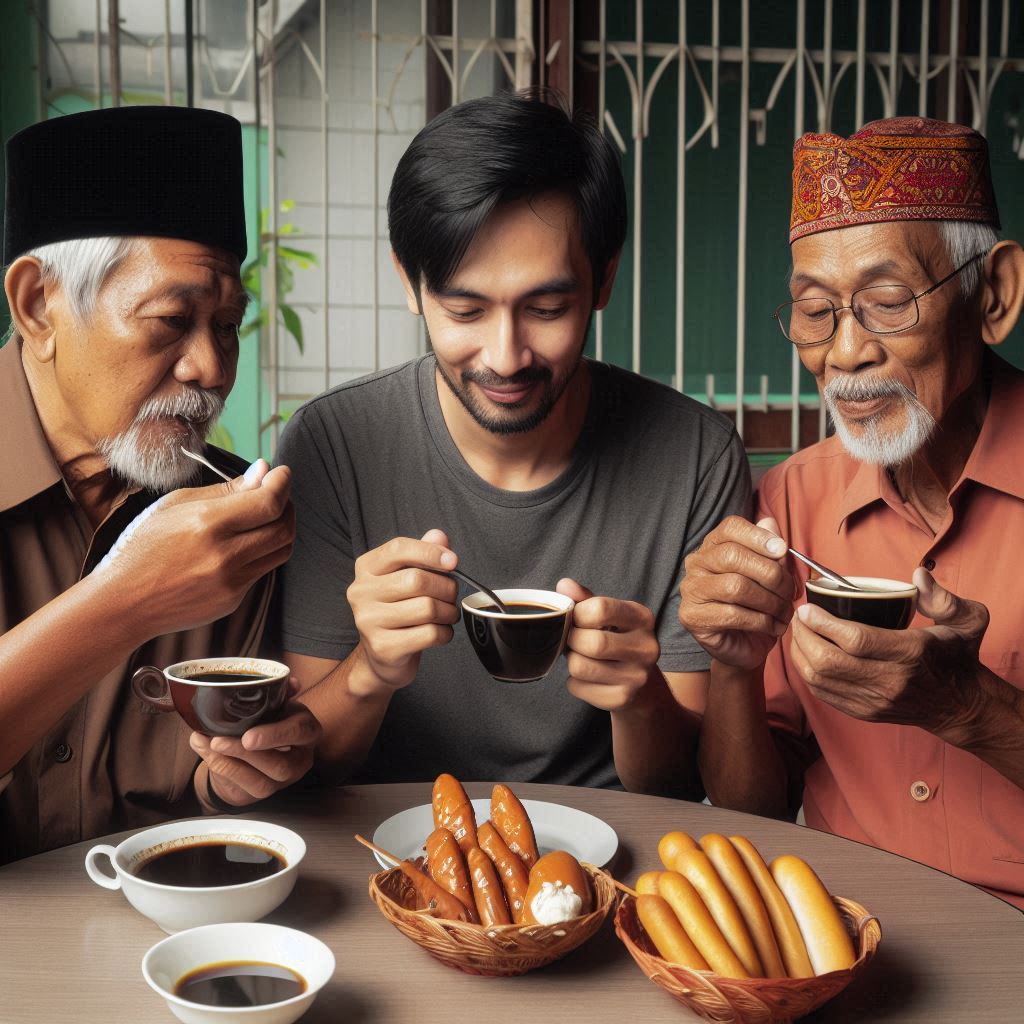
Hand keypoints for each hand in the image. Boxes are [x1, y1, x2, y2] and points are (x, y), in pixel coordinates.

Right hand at [95, 460, 294, 636]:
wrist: (124, 602)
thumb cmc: (143, 546)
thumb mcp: (175, 505)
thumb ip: (225, 489)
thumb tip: (262, 471)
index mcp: (206, 524)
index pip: (269, 502)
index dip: (283, 483)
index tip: (281, 473)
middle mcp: (224, 555)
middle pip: (283, 527)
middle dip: (287, 505)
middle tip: (276, 494)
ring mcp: (231, 582)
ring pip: (280, 550)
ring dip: (281, 528)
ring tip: (265, 516)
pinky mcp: (233, 600)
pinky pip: (262, 569)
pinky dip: (261, 551)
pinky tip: (242, 543)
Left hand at [191, 697, 321, 805]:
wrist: (260, 746)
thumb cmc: (272, 720)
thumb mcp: (278, 704)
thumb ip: (282, 692)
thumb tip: (288, 682)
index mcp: (307, 732)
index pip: (300, 733)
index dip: (276, 736)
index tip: (248, 736)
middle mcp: (300, 760)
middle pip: (281, 766)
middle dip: (246, 756)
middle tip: (219, 741)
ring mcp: (282, 781)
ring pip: (261, 783)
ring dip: (230, 765)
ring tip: (208, 745)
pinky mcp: (261, 793)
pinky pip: (242, 788)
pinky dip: (220, 769)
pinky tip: (204, 750)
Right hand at [347, 529, 459, 694]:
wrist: (382, 656)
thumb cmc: (398, 611)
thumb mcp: (407, 577)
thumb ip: (423, 554)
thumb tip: (439, 536)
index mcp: (366, 568)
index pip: (398, 549)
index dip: (430, 552)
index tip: (452, 561)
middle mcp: (361, 592)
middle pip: (417, 580)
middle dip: (446, 588)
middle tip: (452, 596)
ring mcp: (368, 621)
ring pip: (427, 608)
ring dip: (448, 612)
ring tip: (447, 615)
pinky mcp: (383, 647)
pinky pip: (429, 634)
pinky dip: (444, 633)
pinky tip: (440, 632)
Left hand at [556, 578, 660, 711]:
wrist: (639, 684)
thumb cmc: (616, 639)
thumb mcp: (606, 615)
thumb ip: (584, 599)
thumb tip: (564, 584)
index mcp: (642, 617)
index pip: (600, 609)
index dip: (578, 613)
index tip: (576, 618)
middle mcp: (647, 647)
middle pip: (591, 642)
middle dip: (572, 640)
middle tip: (574, 640)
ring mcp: (637, 676)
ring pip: (580, 667)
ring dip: (572, 661)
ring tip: (582, 657)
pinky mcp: (622, 699)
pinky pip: (578, 687)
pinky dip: (574, 682)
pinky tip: (588, 677)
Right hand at [678, 515, 797, 669]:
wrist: (746, 648)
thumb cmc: (758, 608)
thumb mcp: (771, 577)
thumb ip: (770, 550)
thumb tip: (770, 523)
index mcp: (713, 546)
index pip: (730, 528)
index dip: (758, 536)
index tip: (782, 550)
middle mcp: (696, 564)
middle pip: (733, 556)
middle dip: (771, 574)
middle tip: (791, 592)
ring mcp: (691, 591)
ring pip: (735, 586)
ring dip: (770, 601)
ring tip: (785, 612)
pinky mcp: (692, 617)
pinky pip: (732, 614)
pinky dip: (761, 621)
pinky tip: (773, 627)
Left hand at [790, 568, 989, 736]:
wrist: (960, 705)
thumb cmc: (957, 656)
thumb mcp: (967, 621)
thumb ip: (944, 598)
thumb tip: (918, 575)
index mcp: (912, 653)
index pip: (856, 640)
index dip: (824, 623)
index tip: (807, 607)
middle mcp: (890, 681)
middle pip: (829, 662)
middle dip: (804, 636)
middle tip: (798, 616)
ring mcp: (875, 701)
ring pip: (820, 679)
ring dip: (800, 653)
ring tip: (798, 631)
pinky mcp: (864, 712)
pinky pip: (823, 693)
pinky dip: (807, 671)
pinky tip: (805, 653)